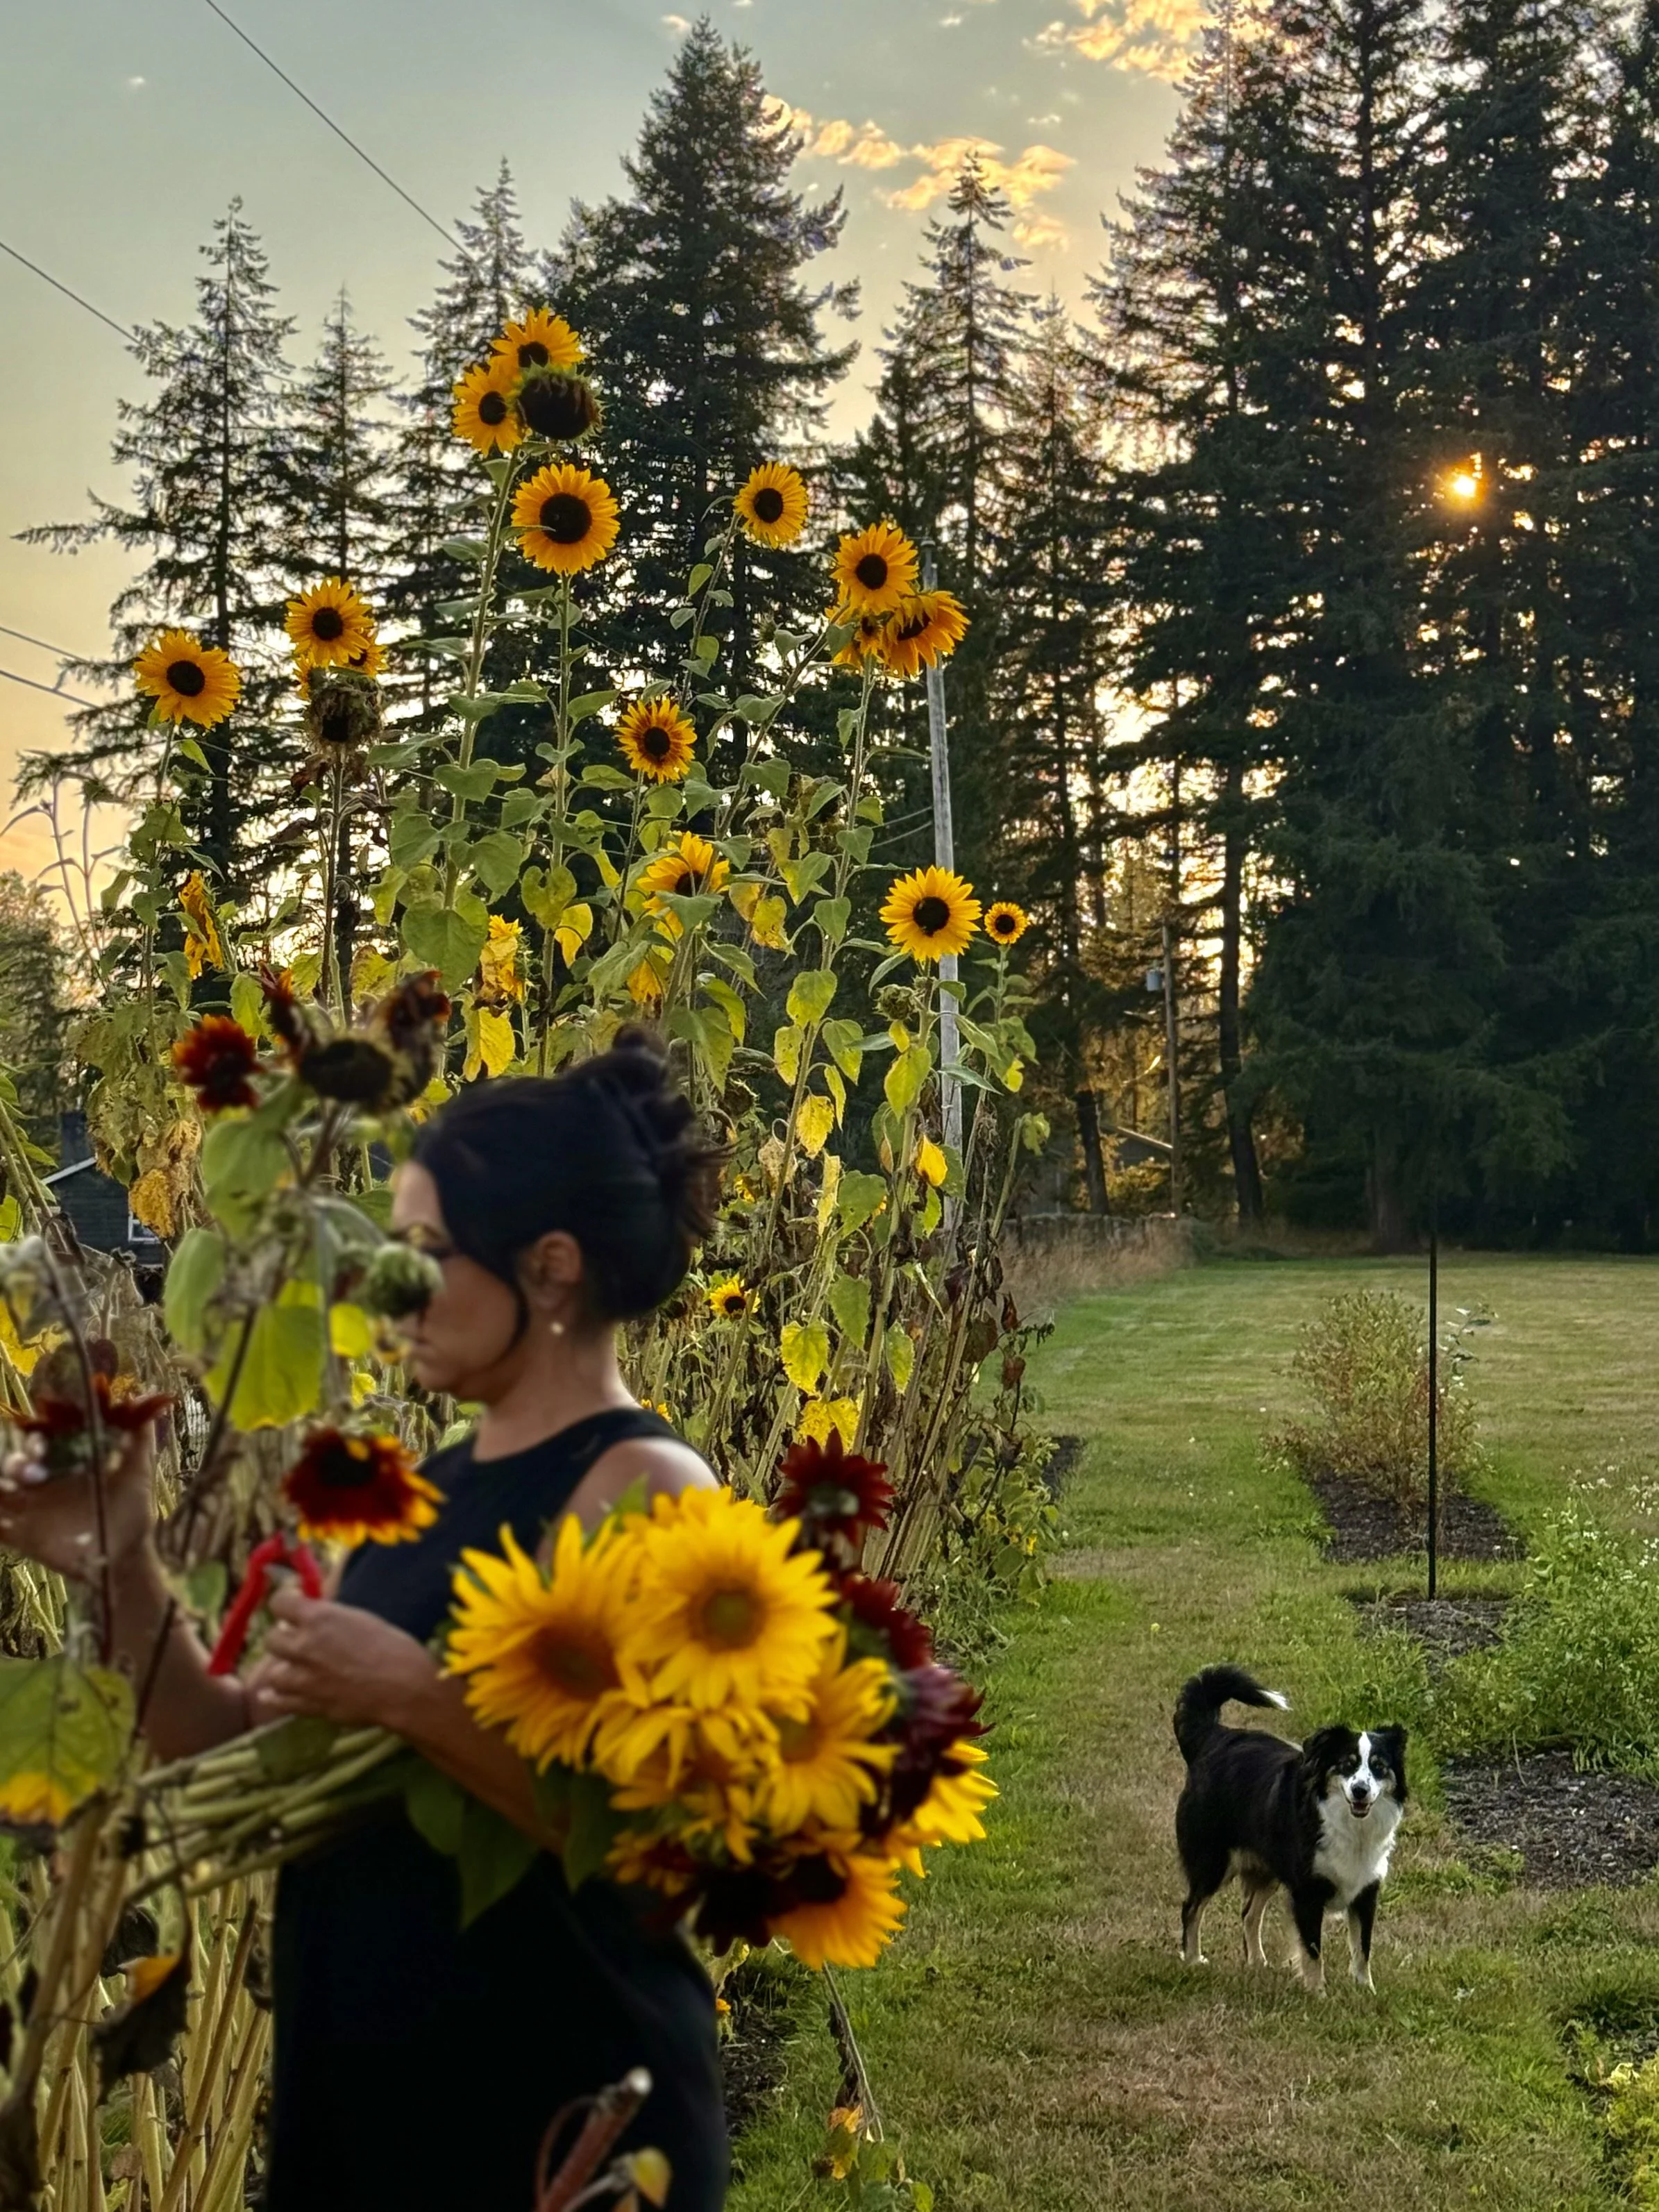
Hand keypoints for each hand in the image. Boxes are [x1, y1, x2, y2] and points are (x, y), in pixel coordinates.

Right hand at [0, 1423, 158, 1583]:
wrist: (126, 1555)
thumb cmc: (133, 1510)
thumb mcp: (139, 1472)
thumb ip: (138, 1437)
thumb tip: (143, 1395)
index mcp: (67, 1461)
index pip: (42, 1441)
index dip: (37, 1439)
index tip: (41, 1444)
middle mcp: (45, 1479)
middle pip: (18, 1463)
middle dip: (18, 1462)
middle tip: (32, 1472)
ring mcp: (32, 1506)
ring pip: (3, 1489)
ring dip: (1, 1484)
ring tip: (12, 1490)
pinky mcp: (23, 1534)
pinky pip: (0, 1524)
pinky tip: (4, 1519)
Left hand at [260, 1587, 437, 1732]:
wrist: (404, 1688)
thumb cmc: (392, 1646)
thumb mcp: (360, 1618)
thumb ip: (330, 1616)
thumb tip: (313, 1612)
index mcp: (319, 1618)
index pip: (279, 1602)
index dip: (286, 1602)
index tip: (293, 1605)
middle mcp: (304, 1647)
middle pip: (271, 1638)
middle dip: (282, 1637)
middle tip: (296, 1639)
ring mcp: (304, 1679)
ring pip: (272, 1673)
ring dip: (282, 1669)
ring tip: (295, 1669)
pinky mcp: (308, 1705)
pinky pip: (279, 1700)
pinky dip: (277, 1696)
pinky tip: (276, 1694)